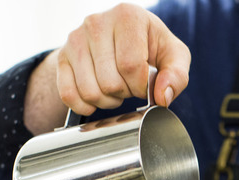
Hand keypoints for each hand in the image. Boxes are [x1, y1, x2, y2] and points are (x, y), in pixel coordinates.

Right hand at [57, 3, 190, 114]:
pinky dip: (85, 106)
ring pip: (90, 92)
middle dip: (125, 94)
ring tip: (116, 89)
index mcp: (128, 16)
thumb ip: (177, 76)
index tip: (145, 85)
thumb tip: (162, 97)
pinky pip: (68, 94)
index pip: (131, 66)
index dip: (141, 86)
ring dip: (107, 101)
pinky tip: (97, 98)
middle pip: (110, 82)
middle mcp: (96, 22)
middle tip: (130, 86)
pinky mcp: (62, 56)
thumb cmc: (151, 47)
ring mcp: (75, 38)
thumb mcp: (174, 56)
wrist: (119, 39)